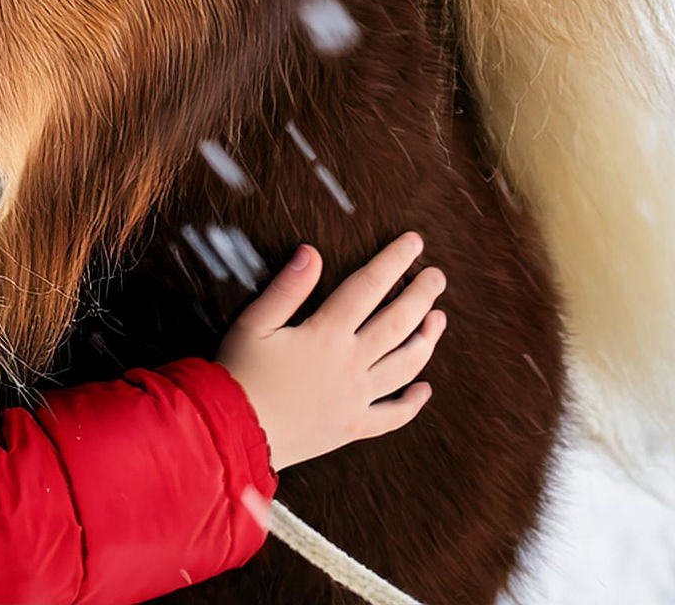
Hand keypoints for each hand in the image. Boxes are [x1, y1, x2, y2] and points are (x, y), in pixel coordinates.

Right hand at [215, 232, 445, 471]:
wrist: (236, 432)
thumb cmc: (241, 372)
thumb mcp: (255, 322)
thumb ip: (287, 288)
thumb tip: (312, 251)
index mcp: (326, 334)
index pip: (368, 287)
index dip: (393, 261)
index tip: (414, 242)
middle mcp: (350, 364)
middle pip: (397, 324)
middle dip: (421, 296)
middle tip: (438, 277)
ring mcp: (356, 398)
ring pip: (404, 367)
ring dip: (425, 341)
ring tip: (439, 320)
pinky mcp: (352, 426)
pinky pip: (392, 416)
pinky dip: (413, 403)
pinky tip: (425, 390)